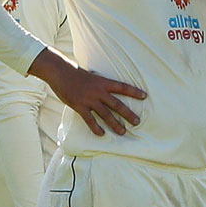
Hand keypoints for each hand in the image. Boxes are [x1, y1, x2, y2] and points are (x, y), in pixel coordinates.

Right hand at [31, 49, 145, 135]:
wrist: (60, 72)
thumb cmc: (77, 73)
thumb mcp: (93, 76)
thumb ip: (102, 84)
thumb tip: (109, 89)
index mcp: (104, 82)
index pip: (123, 87)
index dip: (134, 92)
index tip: (145, 96)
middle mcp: (99, 92)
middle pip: (117, 105)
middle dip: (128, 114)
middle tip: (137, 122)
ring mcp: (89, 100)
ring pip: (106, 115)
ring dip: (115, 124)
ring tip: (123, 132)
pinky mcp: (79, 106)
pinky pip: (89, 120)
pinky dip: (96, 128)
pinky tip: (101, 134)